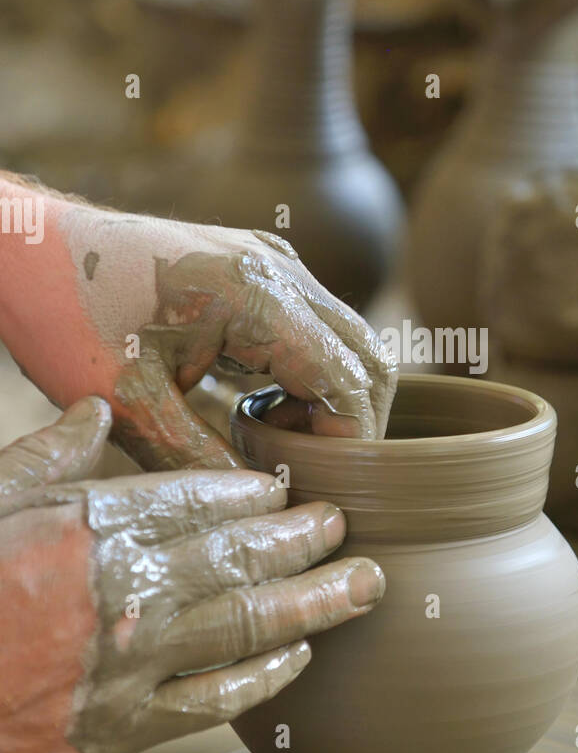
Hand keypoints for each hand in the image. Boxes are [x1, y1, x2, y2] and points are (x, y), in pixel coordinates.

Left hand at [0, 175, 396, 470]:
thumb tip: (271, 506)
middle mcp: (280, 268)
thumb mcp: (132, 405)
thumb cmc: (67, 316)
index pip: (351, 382)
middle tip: (314, 479)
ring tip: (281, 449)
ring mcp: (273, 260)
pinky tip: (262, 411)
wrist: (26, 246)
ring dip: (332, 401)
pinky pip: (316, 327)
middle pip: (369, 359)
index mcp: (257, 295)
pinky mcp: (259, 266)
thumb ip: (204, 459)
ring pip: (348, 342)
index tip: (324, 491)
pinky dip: (310, 376)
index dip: (350, 446)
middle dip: (353, 427)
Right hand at [0, 399, 384, 752]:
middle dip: (305, 539)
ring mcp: (129, 663)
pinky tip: (301, 659)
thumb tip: (95, 409)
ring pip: (247, 626)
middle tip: (348, 524)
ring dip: (315, 603)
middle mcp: (125, 590)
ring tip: (365, 585)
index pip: (198, 500)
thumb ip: (46, 455)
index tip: (288, 486)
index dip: (255, 493)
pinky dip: (263, 679)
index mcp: (91, 526)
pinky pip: (214, 701)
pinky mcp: (119, 729)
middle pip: (241, 557)